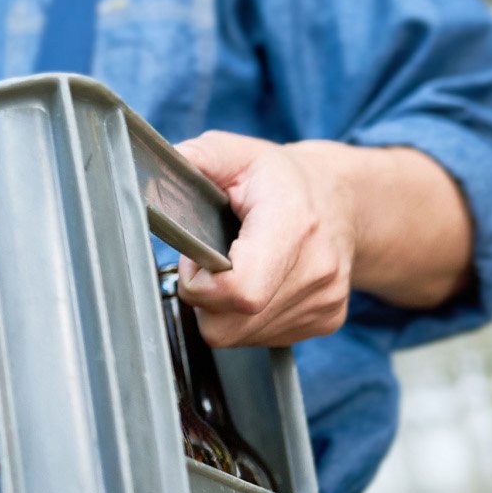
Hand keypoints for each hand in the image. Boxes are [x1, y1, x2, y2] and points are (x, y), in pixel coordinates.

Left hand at [174, 132, 355, 347]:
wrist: (344, 201)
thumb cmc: (281, 178)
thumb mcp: (236, 152)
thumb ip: (193, 160)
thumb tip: (147, 173)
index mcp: (291, 224)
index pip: (238, 290)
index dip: (200, 283)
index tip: (197, 258)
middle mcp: (316, 268)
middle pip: (227, 324)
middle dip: (203, 299)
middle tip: (211, 261)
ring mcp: (324, 300)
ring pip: (239, 337)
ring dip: (223, 310)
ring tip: (236, 268)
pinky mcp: (327, 320)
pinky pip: (262, 339)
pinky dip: (246, 318)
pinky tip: (258, 282)